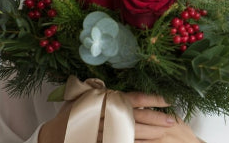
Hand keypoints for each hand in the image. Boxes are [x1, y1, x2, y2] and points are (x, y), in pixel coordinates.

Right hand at [39, 92, 199, 142]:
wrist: (56, 130)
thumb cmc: (77, 108)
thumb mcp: (91, 95)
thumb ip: (109, 93)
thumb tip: (129, 91)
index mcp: (106, 98)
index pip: (134, 98)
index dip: (152, 99)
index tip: (169, 100)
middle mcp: (105, 112)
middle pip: (135, 115)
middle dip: (155, 118)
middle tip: (172, 120)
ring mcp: (103, 129)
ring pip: (130, 131)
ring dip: (148, 133)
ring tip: (164, 133)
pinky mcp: (100, 140)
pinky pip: (120, 141)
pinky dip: (134, 142)